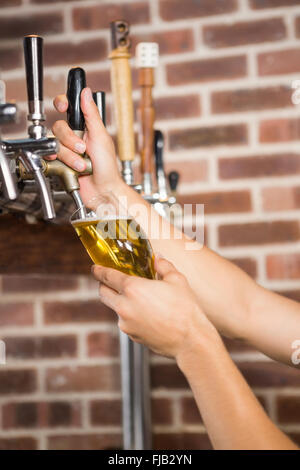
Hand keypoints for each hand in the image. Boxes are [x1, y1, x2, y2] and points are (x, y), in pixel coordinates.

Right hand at [50, 87, 122, 205]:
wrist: (103, 190)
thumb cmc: (108, 167)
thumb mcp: (101, 137)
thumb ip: (91, 114)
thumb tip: (86, 92)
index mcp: (86, 127)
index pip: (69, 108)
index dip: (62, 103)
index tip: (62, 106)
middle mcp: (75, 137)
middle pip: (59, 127)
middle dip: (70, 140)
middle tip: (83, 149)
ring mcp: (67, 150)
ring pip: (55, 143)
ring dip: (70, 156)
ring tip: (82, 165)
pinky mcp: (60, 162)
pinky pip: (50, 156)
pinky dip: (60, 162)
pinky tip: (69, 167)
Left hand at [92, 256, 217, 358]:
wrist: (190, 340)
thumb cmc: (185, 309)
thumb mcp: (176, 280)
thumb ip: (163, 266)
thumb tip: (158, 258)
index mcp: (133, 288)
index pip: (107, 276)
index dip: (99, 270)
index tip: (95, 268)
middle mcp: (124, 306)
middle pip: (103, 293)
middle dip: (103, 285)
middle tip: (110, 281)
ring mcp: (126, 323)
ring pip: (115, 308)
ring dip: (120, 301)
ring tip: (138, 299)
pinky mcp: (131, 335)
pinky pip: (125, 321)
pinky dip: (130, 315)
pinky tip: (147, 314)